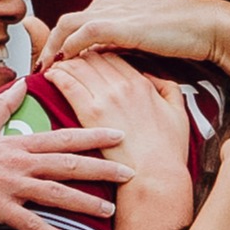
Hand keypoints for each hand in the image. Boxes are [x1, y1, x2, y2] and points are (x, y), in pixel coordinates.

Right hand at [0, 83, 130, 227]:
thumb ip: (3, 106)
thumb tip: (21, 84)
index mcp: (18, 144)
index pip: (63, 137)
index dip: (93, 135)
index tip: (120, 134)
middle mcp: (18, 163)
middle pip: (68, 164)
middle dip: (102, 168)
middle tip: (131, 173)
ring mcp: (8, 185)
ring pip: (55, 194)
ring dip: (85, 203)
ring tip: (111, 211)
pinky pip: (31, 224)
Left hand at [40, 53, 196, 220]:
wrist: (157, 176)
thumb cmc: (168, 152)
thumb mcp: (179, 113)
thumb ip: (168, 89)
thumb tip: (153, 77)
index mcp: (142, 84)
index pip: (114, 56)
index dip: (99, 54)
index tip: (90, 58)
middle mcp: (123, 86)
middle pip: (94, 57)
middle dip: (79, 56)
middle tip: (68, 59)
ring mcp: (107, 98)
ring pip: (79, 66)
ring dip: (65, 63)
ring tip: (56, 65)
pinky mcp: (91, 113)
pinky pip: (68, 83)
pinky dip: (57, 75)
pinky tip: (50, 75)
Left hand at [42, 0, 229, 66]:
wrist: (209, 26)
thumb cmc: (186, 34)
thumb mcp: (147, 33)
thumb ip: (125, 39)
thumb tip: (108, 55)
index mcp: (117, 2)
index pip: (78, 20)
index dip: (62, 41)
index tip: (54, 62)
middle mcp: (111, 2)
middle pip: (66, 21)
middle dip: (49, 44)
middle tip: (41, 67)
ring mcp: (115, 12)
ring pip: (68, 25)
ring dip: (52, 47)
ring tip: (45, 69)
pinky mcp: (121, 25)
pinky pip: (83, 33)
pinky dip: (69, 47)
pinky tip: (62, 64)